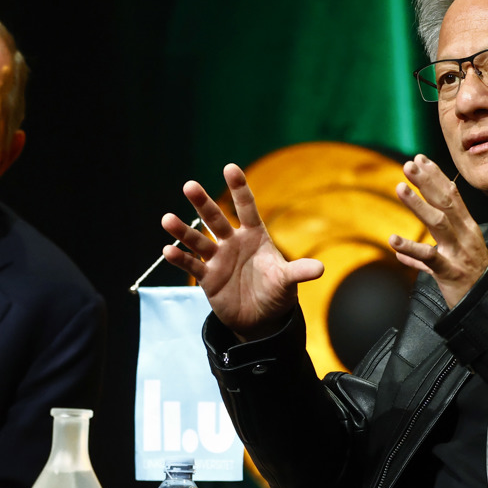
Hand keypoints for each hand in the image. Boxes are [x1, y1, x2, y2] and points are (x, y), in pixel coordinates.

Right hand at [160, 163, 323, 339]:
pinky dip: (180, 258)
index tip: (230, 168)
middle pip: (216, 219)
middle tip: (190, 186)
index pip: (246, 208)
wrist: (261, 319)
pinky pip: (192, 265)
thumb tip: (320, 268)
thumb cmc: (276, 293)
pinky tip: (169, 250)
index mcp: (254, 236)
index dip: (239, 189)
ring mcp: (218, 259)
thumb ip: (299, 271)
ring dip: (183, 231)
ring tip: (167, 219)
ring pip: (198, 240)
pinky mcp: (208, 278)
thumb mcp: (288, 282)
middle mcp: (233, 243)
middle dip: (203, 203)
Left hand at [389, 154, 487, 307]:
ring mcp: (458, 253)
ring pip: (438, 223)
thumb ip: (424, 257)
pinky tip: (393, 241)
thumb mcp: (451, 262)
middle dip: (427, 182)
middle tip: (409, 165)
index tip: (421, 159)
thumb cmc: (470, 283)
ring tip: (400, 188)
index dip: (436, 177)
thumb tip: (400, 254)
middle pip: (446, 203)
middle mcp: (465, 236)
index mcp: (467, 229)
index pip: (452, 196)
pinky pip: (429, 258)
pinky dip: (411, 248)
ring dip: (418, 204)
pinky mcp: (450, 272)